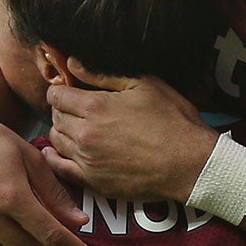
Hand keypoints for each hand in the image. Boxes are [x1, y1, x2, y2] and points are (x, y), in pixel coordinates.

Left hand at [45, 70, 216, 202]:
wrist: (190, 164)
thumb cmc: (173, 121)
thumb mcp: (144, 85)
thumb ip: (103, 74)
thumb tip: (73, 63)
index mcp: (95, 107)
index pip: (56, 94)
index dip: (61, 89)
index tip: (69, 89)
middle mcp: (85, 134)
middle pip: (55, 117)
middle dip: (62, 108)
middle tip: (76, 107)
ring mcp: (87, 160)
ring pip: (56, 141)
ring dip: (62, 130)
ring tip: (75, 127)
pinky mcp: (94, 182)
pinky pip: (61, 169)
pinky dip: (54, 159)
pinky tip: (54, 153)